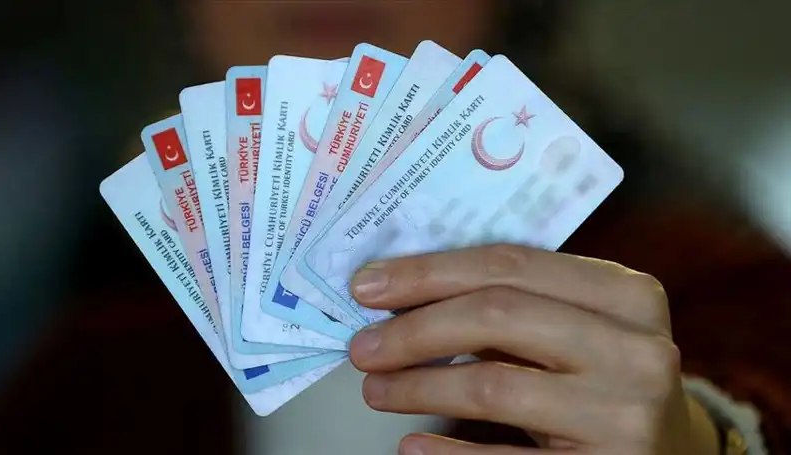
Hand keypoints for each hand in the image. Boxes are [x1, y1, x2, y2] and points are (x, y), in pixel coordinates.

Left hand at [348, 244, 718, 454]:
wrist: (669, 449)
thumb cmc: (603, 373)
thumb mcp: (576, 325)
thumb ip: (513, 302)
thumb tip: (402, 296)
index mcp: (626, 293)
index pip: (509, 265)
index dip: (428, 272)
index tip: (369, 286)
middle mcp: (636, 349)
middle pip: (498, 315)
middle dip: (416, 328)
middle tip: (363, 346)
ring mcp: (626, 413)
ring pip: (493, 386)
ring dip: (419, 386)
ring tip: (376, 389)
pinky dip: (451, 454)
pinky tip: (412, 444)